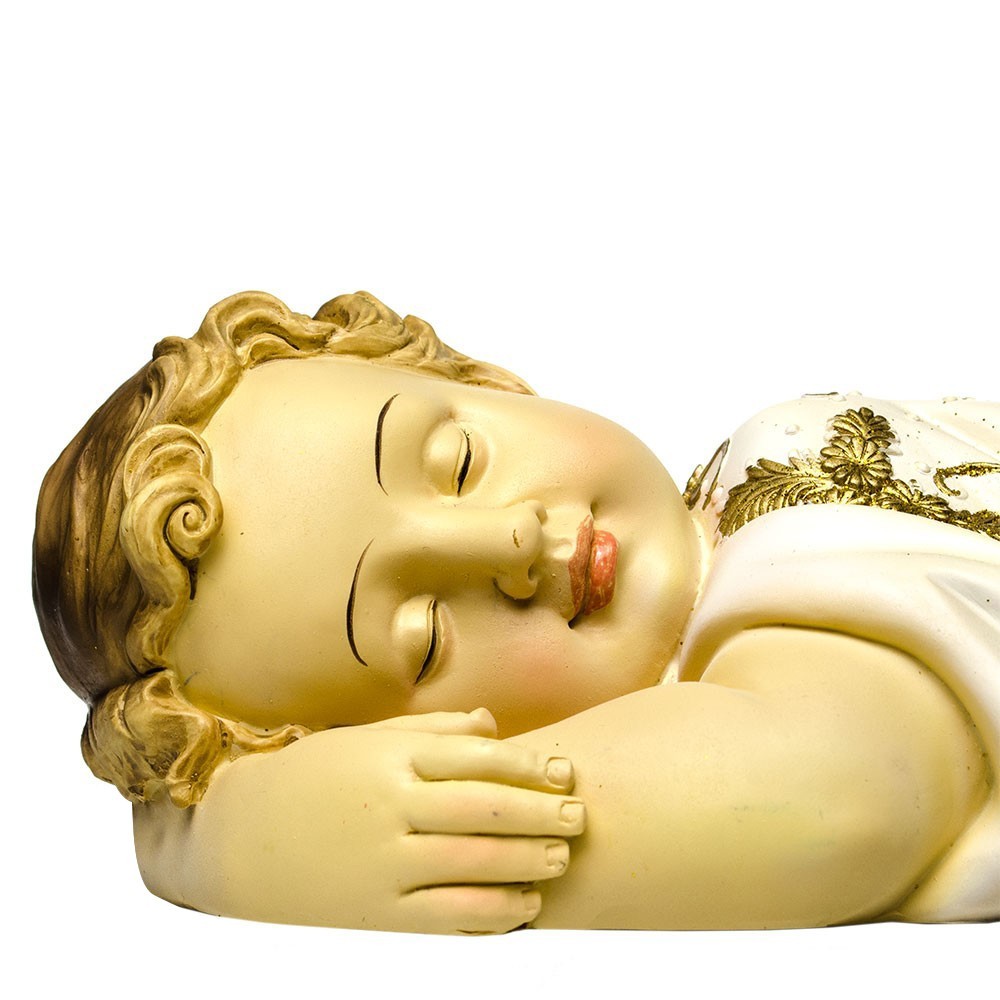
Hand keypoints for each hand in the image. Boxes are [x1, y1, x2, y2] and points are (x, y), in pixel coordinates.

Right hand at [182, 708, 584, 932]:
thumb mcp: (364, 741)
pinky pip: (447, 919)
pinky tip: (521, 907)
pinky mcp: (374, 916)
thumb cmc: (310, 780)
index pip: (477, 758)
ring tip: (559, 859)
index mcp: (389, 761)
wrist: (234, 840)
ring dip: (527, 861)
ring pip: (474, 864)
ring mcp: (382, 866)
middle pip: (486, 809)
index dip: (529, 766)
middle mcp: (390, 810)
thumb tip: (492, 724)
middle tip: (578, 816)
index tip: (563, 772)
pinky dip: (492, 914)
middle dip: (541, 812)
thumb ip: (431, 731)